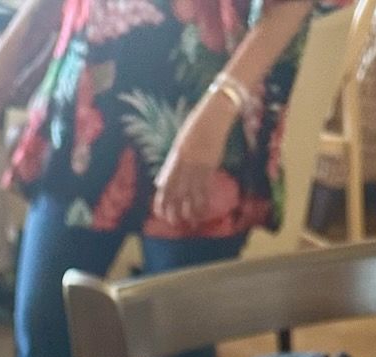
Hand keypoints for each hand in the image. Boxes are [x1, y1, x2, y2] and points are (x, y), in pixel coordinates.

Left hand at [153, 92, 237, 230]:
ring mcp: (200, 165)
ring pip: (192, 194)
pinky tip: (202, 212)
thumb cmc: (197, 126)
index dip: (162, 200)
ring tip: (189, 223)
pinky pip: (206, 188)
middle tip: (173, 223)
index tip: (160, 213)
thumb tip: (164, 180)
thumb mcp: (180, 143)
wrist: (215, 115)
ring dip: (190, 211)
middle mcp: (186, 163)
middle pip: (177, 192)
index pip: (166, 184)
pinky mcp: (212, 166)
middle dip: (174, 209)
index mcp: (176, 157)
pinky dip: (204, 202)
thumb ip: (173, 162)